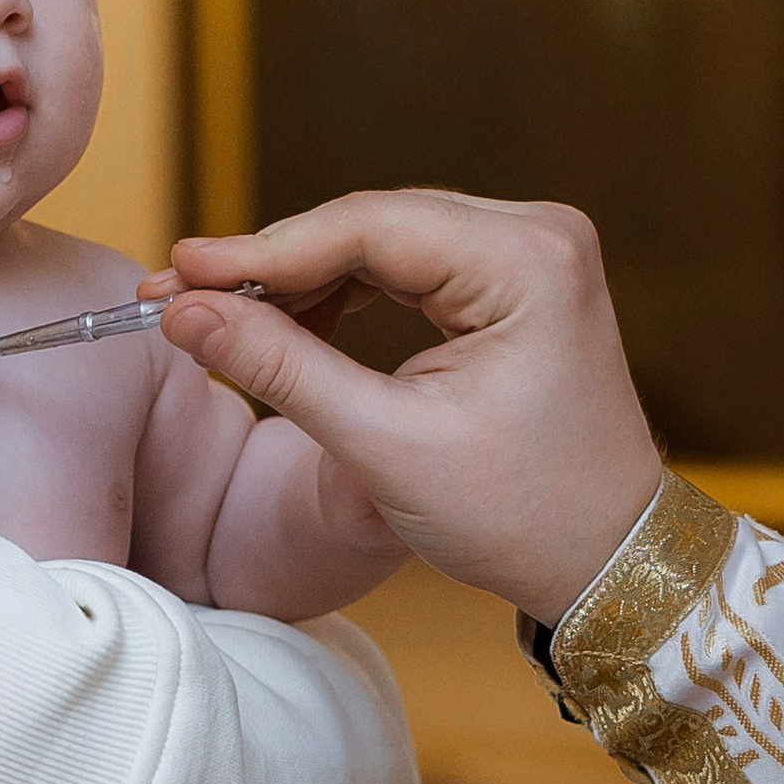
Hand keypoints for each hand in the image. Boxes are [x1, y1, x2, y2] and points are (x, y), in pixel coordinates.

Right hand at [152, 191, 662, 625]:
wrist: (607, 559)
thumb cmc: (521, 516)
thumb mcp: (386, 447)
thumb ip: (282, 369)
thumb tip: (186, 312)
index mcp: (528, 262)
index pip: (368, 227)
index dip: (261, 251)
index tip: (176, 274)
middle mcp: (539, 234)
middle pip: (372, 224)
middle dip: (273, 265)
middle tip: (178, 296)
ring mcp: (533, 252)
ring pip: (385, 241)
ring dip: (305, 280)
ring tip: (227, 322)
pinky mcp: (519, 279)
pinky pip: (412, 265)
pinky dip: (349, 294)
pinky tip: (296, 328)